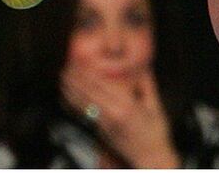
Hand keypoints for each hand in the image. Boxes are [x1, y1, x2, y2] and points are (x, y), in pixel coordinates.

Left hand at [61, 67, 180, 167]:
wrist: (150, 157)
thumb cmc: (155, 133)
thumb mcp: (155, 107)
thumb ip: (147, 85)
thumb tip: (143, 65)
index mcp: (126, 106)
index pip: (102, 85)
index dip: (88, 73)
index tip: (80, 62)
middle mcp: (112, 114)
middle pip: (89, 93)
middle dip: (76, 79)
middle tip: (66, 68)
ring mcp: (104, 123)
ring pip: (83, 103)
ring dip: (71, 90)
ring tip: (63, 79)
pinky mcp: (100, 131)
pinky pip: (84, 114)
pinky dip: (74, 104)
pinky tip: (68, 97)